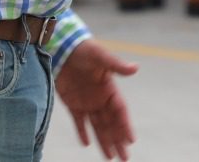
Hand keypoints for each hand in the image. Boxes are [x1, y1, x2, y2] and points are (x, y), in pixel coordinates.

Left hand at [55, 39, 137, 160]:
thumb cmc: (84, 50)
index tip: (131, 140)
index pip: (120, 111)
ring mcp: (87, 102)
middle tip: (125, 158)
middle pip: (111, 123)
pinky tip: (86, 144)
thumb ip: (116, 65)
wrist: (62, 46)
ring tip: (110, 158)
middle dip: (118, 140)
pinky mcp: (72, 103)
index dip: (125, 125)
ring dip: (104, 141)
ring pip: (97, 126)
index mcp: (109, 88)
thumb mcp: (101, 56)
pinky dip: (82, 132)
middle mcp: (100, 98)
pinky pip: (79, 121)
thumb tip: (136, 68)